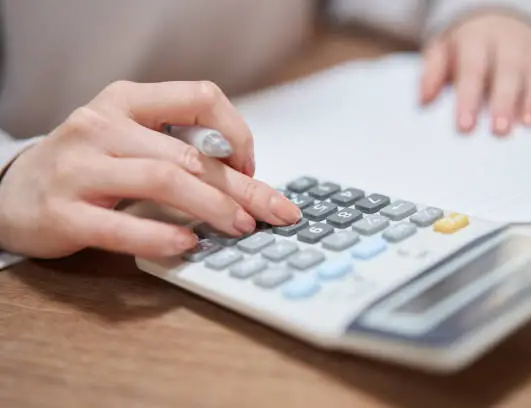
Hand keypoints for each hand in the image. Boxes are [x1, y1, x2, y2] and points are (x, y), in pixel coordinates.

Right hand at [0, 81, 300, 258]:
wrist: (15, 193)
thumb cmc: (86, 166)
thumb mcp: (130, 139)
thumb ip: (178, 147)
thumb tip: (244, 179)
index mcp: (127, 101)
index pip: (200, 97)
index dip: (235, 132)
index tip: (248, 167)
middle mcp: (102, 124)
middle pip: (190, 153)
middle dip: (241, 186)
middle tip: (272, 211)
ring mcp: (79, 166)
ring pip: (162, 179)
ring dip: (212, 207)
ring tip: (239, 226)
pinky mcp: (63, 211)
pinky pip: (120, 225)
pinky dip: (160, 236)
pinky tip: (187, 244)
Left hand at [420, 13, 530, 135]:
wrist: (495, 16)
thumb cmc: (465, 46)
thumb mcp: (441, 51)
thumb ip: (432, 73)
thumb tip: (423, 99)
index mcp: (477, 40)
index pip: (472, 70)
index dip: (469, 99)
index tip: (465, 127)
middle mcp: (509, 41)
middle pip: (508, 71)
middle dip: (505, 102)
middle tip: (501, 131)